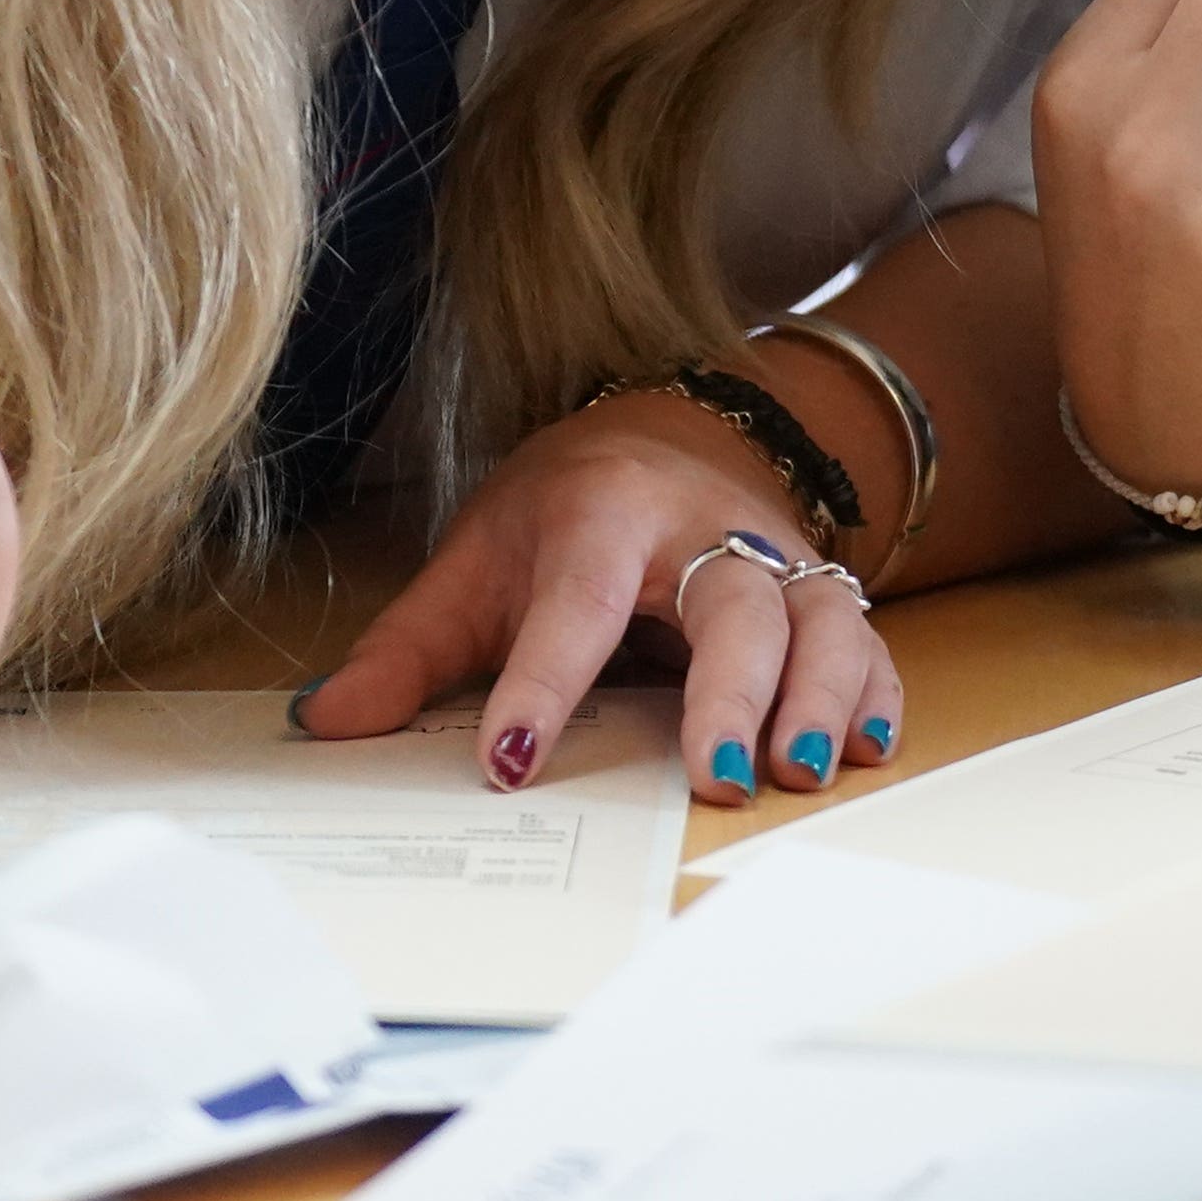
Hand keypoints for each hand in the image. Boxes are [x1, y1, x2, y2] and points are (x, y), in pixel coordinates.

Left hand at [294, 387, 897, 806]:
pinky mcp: (818, 588)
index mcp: (602, 515)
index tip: (511, 760)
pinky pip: (867, 640)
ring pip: (821, 618)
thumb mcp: (477, 559)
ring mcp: (773, 556)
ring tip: (802, 771)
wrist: (666, 425)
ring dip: (820, 697)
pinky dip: (876, 694)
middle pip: (734, 601)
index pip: (575, 601)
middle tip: (718, 775)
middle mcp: (702, 528)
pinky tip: (868, 748)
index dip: (544, 681)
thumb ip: (407, 648)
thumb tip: (325, 723)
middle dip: (733, 690)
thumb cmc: (565, 507)